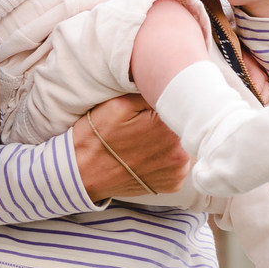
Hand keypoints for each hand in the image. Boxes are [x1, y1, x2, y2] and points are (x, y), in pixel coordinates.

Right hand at [72, 94, 190, 202]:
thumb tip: (172, 84)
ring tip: (147, 137)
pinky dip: (169, 155)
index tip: (159, 99)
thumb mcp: (118, 103)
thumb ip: (150, 93)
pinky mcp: (174, 183)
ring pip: (185, 141)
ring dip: (172, 137)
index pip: (185, 103)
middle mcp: (180, 151)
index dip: (172, 98)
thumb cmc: (97, 137)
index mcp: (169, 127)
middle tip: (149, 119)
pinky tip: (149, 152)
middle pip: (185, 123)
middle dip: (172, 117)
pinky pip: (179, 161)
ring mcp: (178, 170)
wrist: (83, 173)